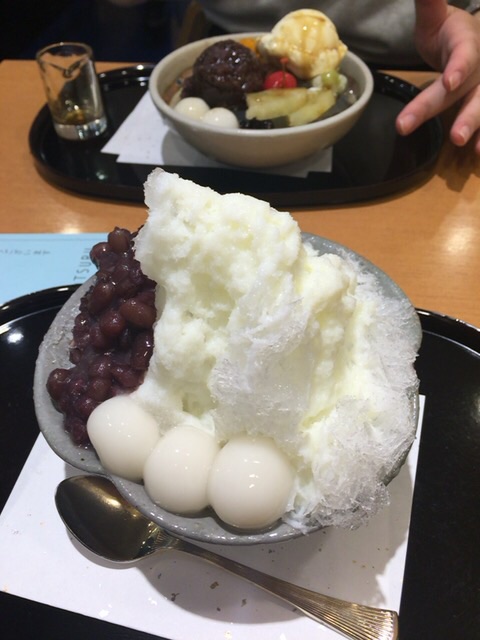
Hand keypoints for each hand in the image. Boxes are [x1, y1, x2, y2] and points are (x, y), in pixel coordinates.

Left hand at [396, 0, 479, 152]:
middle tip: (454, 136)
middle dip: (466, 115)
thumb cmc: (450, 33)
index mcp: (468, 45)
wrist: (475, 38)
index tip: (449, 81)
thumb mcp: (437, 19)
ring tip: (465, 145)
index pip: (465, 56)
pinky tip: (477, 153)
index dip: (458, 68)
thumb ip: (429, 4)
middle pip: (474, 93)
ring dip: (478, 128)